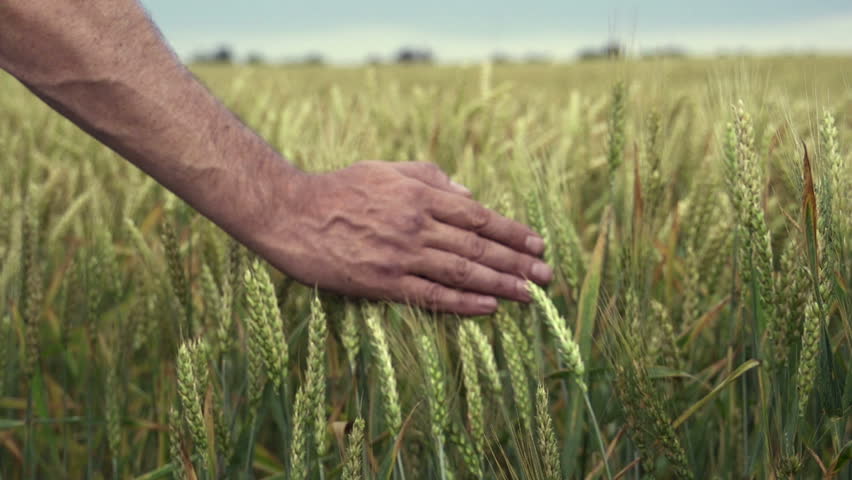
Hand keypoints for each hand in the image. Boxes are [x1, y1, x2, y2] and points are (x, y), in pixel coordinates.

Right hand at [250, 160, 551, 315]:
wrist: (292, 214)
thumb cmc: (340, 188)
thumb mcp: (387, 169)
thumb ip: (431, 177)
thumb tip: (469, 193)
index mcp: (420, 195)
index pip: (479, 216)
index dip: (512, 231)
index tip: (537, 242)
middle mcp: (417, 224)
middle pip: (478, 247)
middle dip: (518, 262)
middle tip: (547, 275)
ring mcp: (401, 255)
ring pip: (462, 273)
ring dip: (501, 285)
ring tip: (529, 294)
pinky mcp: (383, 282)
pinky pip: (431, 295)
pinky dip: (463, 303)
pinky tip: (488, 308)